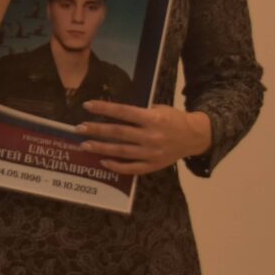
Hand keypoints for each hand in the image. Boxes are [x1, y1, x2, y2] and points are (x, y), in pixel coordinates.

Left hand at [78, 102, 213, 174]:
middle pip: (119, 133)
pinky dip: (117, 166)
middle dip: (96, 130)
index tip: (87, 105)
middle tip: (78, 128)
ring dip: (101, 148)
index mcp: (152, 119)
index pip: (123, 112)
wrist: (195, 137)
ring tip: (84, 145)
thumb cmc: (173, 119)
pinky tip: (103, 162)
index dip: (104, 109)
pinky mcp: (154, 165)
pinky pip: (132, 168)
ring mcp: (152, 153)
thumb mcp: (159, 109)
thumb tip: (112, 112)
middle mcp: (151, 136)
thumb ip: (138, 113)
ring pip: (122, 151)